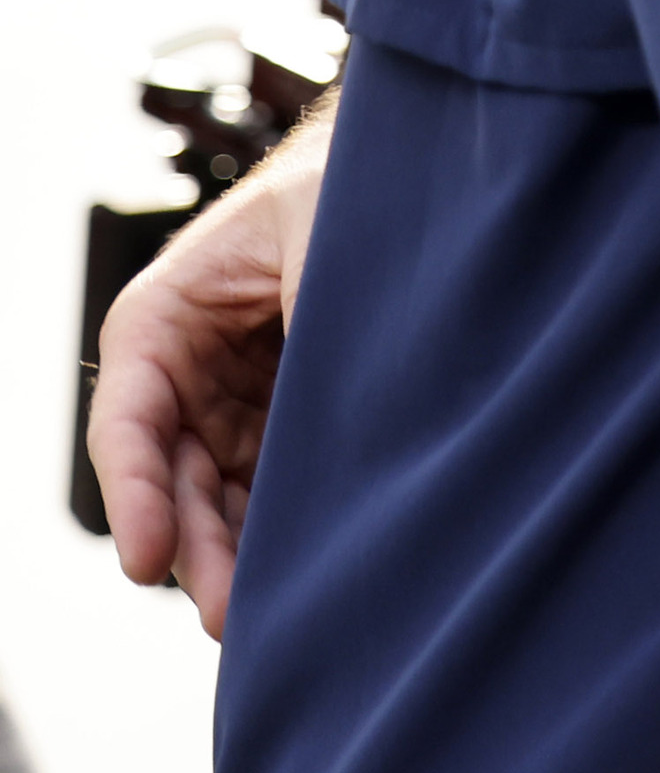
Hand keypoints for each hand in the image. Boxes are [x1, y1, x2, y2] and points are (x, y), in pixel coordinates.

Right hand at [88, 104, 329, 637]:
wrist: (416, 156)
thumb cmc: (353, 183)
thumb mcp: (325, 248)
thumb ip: (313, 329)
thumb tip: (347, 418)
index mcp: (166, 316)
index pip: (131, 423)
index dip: (138, 497)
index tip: (148, 562)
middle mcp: (188, 368)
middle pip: (175, 479)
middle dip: (198, 550)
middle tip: (230, 615)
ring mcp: (236, 398)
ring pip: (220, 497)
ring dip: (238, 555)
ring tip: (267, 617)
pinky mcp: (288, 416)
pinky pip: (272, 484)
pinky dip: (281, 530)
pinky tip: (304, 575)